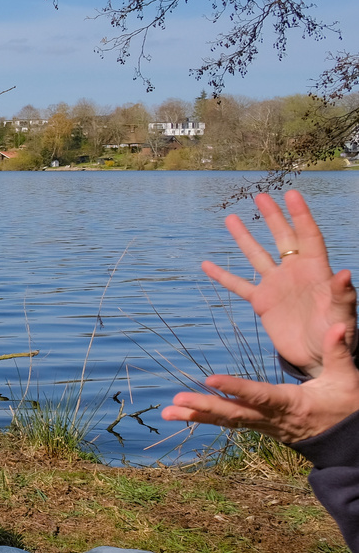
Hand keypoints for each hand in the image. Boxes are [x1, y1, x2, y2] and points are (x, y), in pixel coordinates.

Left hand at [161, 322, 358, 443]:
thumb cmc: (348, 407)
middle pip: (234, 413)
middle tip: (176, 402)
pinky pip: (228, 423)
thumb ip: (338, 352)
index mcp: (291, 403)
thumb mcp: (347, 380)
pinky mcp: (258, 426)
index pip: (259, 395)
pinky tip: (181, 414)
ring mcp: (263, 425)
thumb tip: (334, 326)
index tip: (210, 380)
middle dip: (204, 407)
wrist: (348, 443)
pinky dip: (205, 418)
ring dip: (197, 416)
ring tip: (168, 412)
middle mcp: (272, 417)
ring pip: (226, 420)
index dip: (235, 388)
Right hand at [201, 190, 356, 376]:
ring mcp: (276, 286)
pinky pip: (239, 286)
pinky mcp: (262, 302)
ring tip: (231, 218)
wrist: (319, 358)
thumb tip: (345, 273)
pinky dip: (222, 276)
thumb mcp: (343, 317)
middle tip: (261, 197)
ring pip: (257, 256)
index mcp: (316, 272)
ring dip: (243, 238)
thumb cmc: (337, 336)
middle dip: (273, 217)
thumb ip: (343, 296)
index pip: (309, 238)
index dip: (301, 216)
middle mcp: (295, 273)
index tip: (292, 195)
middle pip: (283, 239)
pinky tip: (207, 265)